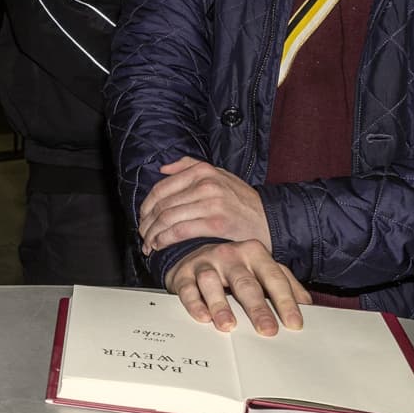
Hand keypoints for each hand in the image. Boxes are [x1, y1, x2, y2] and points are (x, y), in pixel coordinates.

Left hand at [138, 156, 269, 254]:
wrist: (270, 219)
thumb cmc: (243, 200)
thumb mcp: (220, 174)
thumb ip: (190, 166)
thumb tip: (163, 169)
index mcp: (203, 171)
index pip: (162, 188)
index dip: (146, 206)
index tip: (142, 218)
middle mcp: (205, 184)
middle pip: (162, 204)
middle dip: (147, 223)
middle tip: (143, 235)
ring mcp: (211, 203)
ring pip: (168, 218)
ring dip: (153, 234)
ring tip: (148, 244)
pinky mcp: (216, 223)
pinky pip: (180, 231)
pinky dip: (165, 239)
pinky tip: (160, 245)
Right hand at [164, 240, 311, 335]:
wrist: (195, 252)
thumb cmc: (235, 267)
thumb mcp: (262, 269)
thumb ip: (284, 283)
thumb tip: (307, 305)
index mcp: (254, 253)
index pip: (274, 277)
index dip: (285, 301)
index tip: (294, 324)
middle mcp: (230, 255)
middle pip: (245, 282)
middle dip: (257, 308)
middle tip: (267, 330)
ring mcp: (205, 263)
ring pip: (212, 283)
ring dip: (220, 305)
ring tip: (228, 326)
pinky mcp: (183, 274)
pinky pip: (187, 289)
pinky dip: (194, 304)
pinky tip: (203, 318)